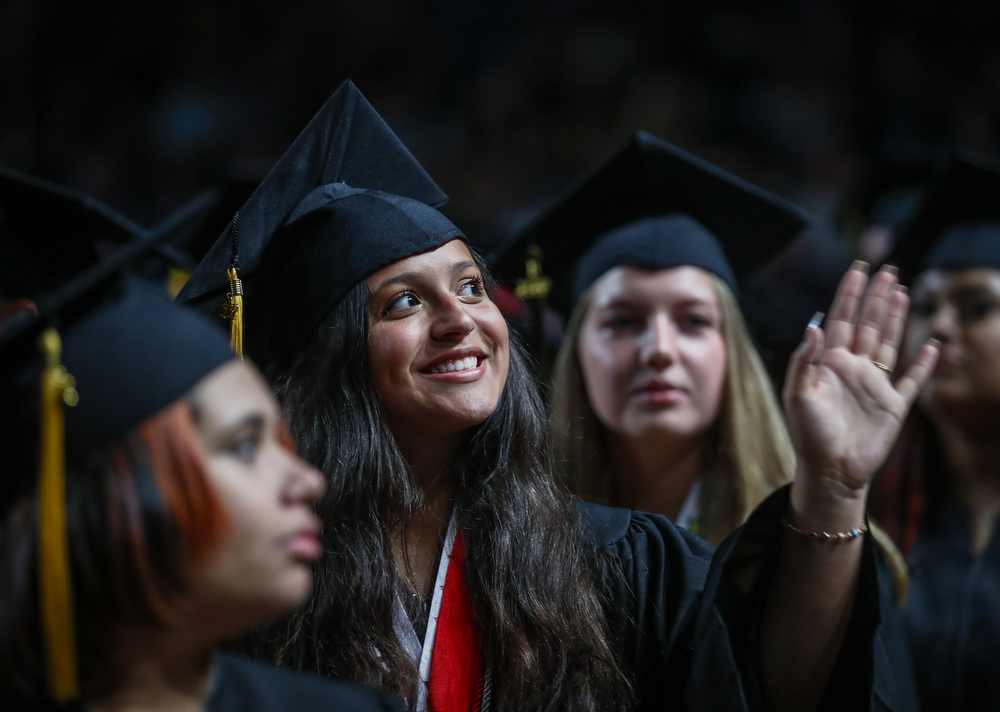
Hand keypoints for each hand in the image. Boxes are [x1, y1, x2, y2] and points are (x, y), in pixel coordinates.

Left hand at [783, 262, 938, 527]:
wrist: (830, 471)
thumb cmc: (808, 436)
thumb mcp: (796, 396)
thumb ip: (803, 361)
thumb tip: (813, 326)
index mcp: (829, 364)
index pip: (840, 320)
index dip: (849, 295)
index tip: (857, 270)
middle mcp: (853, 369)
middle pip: (868, 325)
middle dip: (876, 298)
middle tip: (886, 270)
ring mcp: (874, 386)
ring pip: (888, 343)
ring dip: (896, 318)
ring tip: (902, 292)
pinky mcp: (893, 406)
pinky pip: (911, 380)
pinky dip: (923, 364)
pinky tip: (931, 345)